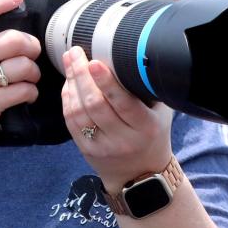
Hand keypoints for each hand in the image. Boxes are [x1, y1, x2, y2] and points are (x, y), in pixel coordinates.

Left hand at [61, 46, 172, 190]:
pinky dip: (67, 98)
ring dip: (71, 83)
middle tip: (75, 52)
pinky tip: (68, 82)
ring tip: (70, 61)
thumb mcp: (160, 112)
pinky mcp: (86, 150)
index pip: (123, 103)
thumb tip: (133, 54)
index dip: (107, 82)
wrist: (142, 175)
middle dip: (81, 74)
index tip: (94, 62)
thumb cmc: (152, 134)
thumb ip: (148, 88)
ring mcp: (102, 147)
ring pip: (79, 112)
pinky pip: (71, 121)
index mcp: (146, 128)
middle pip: (95, 104)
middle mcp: (123, 140)